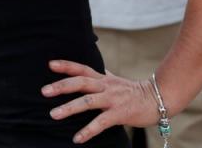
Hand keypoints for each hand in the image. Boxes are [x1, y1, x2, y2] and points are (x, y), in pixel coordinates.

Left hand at [42, 60, 160, 143]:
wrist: (158, 99)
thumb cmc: (134, 91)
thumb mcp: (116, 80)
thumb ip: (103, 75)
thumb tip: (95, 68)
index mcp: (103, 78)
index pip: (82, 69)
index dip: (66, 65)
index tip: (50, 64)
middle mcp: (105, 86)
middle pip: (80, 82)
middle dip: (61, 86)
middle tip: (44, 91)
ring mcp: (112, 99)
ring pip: (87, 101)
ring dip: (69, 108)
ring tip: (53, 114)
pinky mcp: (120, 114)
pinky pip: (101, 122)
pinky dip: (88, 130)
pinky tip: (77, 138)